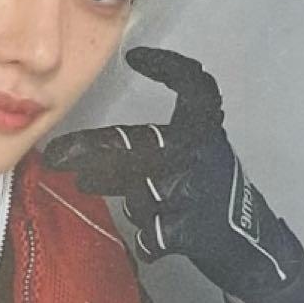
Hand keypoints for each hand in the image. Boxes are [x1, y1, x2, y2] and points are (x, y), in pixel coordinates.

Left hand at [41, 47, 303, 302]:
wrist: (250, 244)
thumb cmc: (205, 194)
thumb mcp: (187, 157)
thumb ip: (141, 149)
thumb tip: (76, 157)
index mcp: (204, 131)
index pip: (194, 85)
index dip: (169, 68)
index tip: (135, 57)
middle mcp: (202, 153)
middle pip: (136, 143)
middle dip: (89, 149)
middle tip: (53, 156)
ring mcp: (198, 191)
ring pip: (137, 193)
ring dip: (124, 197)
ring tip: (112, 193)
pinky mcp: (194, 229)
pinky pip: (149, 233)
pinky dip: (147, 238)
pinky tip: (153, 238)